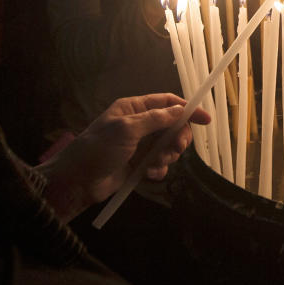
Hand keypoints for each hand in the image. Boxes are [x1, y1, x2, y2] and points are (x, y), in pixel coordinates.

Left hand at [40, 94, 209, 220]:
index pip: (167, 103)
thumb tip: (180, 110)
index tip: (205, 120)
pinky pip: (160, 164)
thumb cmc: (98, 149)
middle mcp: (139, 125)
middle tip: (176, 149)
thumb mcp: (127, 129)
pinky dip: (159, 169)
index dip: (187, 110)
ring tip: (153, 164)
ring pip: (169, 147)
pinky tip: (148, 175)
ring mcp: (140, 145)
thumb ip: (156, 119)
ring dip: (167, 156)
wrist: (78, 181)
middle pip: (173, 126)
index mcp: (134, 109)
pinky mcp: (139, 165)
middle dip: (177, 138)